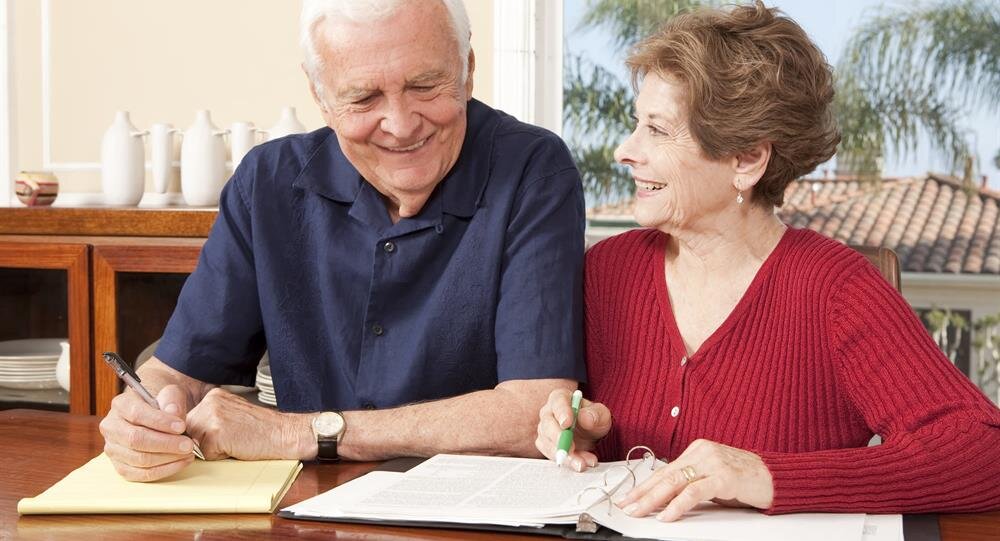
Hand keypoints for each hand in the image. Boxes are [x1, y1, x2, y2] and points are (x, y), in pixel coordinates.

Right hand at [99, 384, 196, 481]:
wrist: (158, 417)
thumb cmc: (163, 405)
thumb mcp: (171, 394)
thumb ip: (172, 399)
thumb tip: (173, 412)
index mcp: (121, 404)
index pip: (136, 414)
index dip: (160, 421)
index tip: (182, 426)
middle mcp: (112, 427)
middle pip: (136, 440)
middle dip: (166, 443)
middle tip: (188, 445)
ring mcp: (113, 449)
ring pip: (139, 459)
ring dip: (167, 458)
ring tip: (188, 453)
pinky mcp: (121, 467)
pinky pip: (141, 474)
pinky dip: (164, 470)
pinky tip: (181, 462)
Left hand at [184, 388, 310, 459]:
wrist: (283, 434)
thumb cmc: (261, 430)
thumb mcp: (232, 415)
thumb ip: (210, 419)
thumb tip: (187, 437)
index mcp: (213, 396)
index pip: (191, 422)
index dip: (205, 435)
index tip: (227, 433)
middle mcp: (209, 402)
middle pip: (190, 433)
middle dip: (206, 442)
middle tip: (233, 438)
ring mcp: (211, 416)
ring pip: (196, 444)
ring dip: (213, 450)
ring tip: (236, 442)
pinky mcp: (215, 433)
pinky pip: (206, 455)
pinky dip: (220, 456)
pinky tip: (238, 446)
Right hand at [535, 388, 611, 470]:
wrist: (590, 434)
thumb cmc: (594, 419)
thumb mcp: (601, 415)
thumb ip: (595, 415)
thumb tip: (585, 418)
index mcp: (561, 398)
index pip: (558, 403)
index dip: (562, 413)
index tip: (567, 424)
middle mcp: (549, 412)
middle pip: (547, 425)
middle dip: (560, 440)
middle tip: (571, 450)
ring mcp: (545, 430)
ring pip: (548, 443)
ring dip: (565, 455)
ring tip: (582, 463)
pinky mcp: (546, 445)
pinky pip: (551, 455)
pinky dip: (566, 462)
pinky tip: (580, 463)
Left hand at [616, 439, 773, 521]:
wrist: (777, 477)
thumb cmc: (746, 479)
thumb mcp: (713, 477)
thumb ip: (692, 481)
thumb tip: (666, 497)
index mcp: (697, 449)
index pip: (664, 469)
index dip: (644, 485)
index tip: (629, 497)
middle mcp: (702, 452)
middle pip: (665, 475)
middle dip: (643, 493)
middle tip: (626, 505)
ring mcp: (713, 462)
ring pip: (675, 482)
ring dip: (654, 499)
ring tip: (639, 511)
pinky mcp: (724, 476)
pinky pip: (695, 492)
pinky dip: (678, 505)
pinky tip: (667, 515)